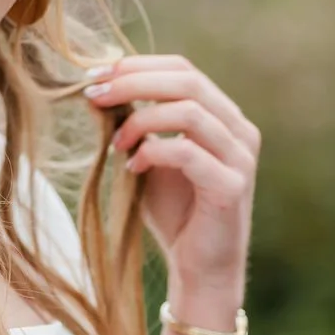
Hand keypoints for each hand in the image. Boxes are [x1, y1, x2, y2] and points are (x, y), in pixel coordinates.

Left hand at [83, 55, 259, 290]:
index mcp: (222, 116)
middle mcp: (239, 130)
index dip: (138, 65)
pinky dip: (154, 152)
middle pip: (188, 81)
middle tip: (94, 94)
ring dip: (141, 119)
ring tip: (115, 141)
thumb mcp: (148, 158)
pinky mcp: (232, 186)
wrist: (199, 268)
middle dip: (134, 82)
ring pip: (190, 111)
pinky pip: (189, 152)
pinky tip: (133, 167)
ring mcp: (240, 157)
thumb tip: (97, 90)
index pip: (183, 68)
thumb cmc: (175, 213)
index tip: (95, 74)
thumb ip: (135, 125)